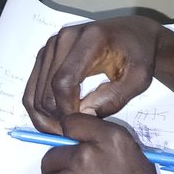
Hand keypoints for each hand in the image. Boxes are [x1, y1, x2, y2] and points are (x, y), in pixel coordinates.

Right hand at [24, 16, 167, 132]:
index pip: (63, 81)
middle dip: (55, 119)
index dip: (66, 111)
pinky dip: (40, 108)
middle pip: (46, 89)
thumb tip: (83, 117)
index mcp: (90, 39)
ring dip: (45, 117)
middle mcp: (65, 37)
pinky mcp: (46, 53)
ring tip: (65, 132)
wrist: (134, 35)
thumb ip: (114, 98)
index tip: (78, 130)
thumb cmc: (140, 56)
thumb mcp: (138, 79)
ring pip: (35, 91)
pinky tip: (57, 120)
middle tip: (71, 138)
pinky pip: (33, 87)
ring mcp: (52, 44)